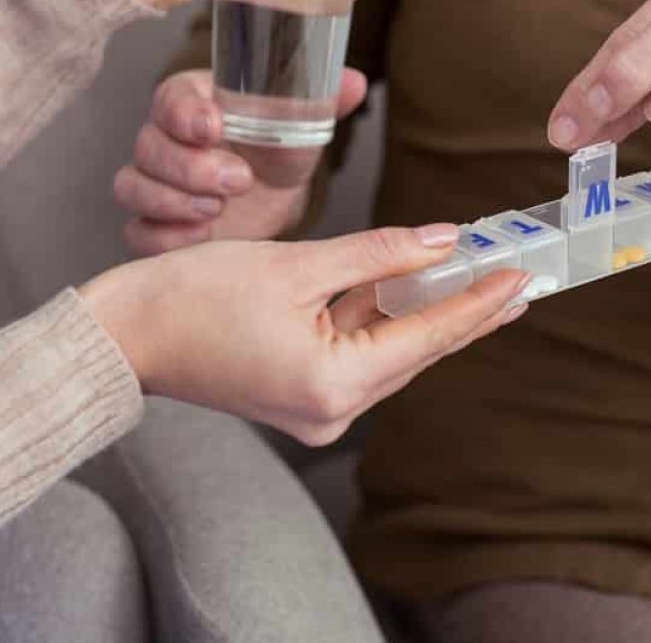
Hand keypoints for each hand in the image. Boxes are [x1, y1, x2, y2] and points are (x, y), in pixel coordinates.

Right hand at [83, 225, 529, 444]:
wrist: (129, 332)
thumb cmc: (196, 296)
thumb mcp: (299, 264)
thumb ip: (379, 254)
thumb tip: (443, 242)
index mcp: (335, 384)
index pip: (429, 337)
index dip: (479, 302)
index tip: (521, 274)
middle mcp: (334, 409)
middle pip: (417, 348)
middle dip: (465, 308)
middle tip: (518, 277)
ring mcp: (319, 406)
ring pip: (392, 349)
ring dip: (428, 310)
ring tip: (482, 278)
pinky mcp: (304, 391)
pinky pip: (362, 350)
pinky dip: (387, 318)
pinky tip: (418, 290)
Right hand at [114, 68, 366, 253]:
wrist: (274, 194)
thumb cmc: (279, 147)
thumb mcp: (302, 120)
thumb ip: (322, 99)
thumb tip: (354, 82)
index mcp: (193, 100)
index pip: (170, 98)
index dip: (186, 114)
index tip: (215, 127)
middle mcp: (165, 137)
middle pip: (148, 145)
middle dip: (190, 166)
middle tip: (238, 180)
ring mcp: (155, 181)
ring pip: (133, 185)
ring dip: (173, 201)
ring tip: (218, 210)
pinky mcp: (156, 222)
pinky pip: (137, 230)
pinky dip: (164, 237)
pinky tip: (200, 237)